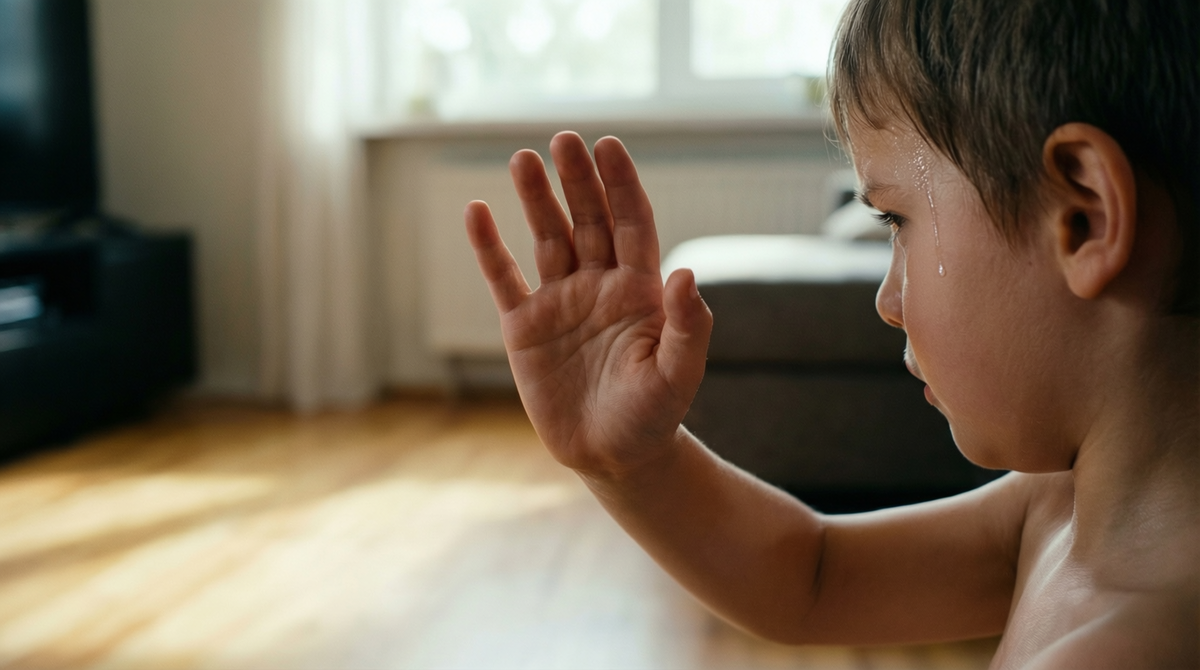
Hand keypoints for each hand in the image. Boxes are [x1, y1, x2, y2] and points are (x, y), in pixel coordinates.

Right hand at [465, 132, 712, 476]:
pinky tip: (477, 211)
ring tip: (522, 159)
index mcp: (639, 290)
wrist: (613, 458)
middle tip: (563, 140)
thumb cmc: (653, 417)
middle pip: (588, 220)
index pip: (632, 223)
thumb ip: (688, 326)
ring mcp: (560, 303)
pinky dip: (489, 248)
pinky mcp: (525, 329)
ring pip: (547, 239)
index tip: (609, 146)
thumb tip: (688, 274)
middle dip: (577, 180)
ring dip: (536, 199)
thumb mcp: (678, 375)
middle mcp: (599, 287)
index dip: (621, 184)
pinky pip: (503, 279)